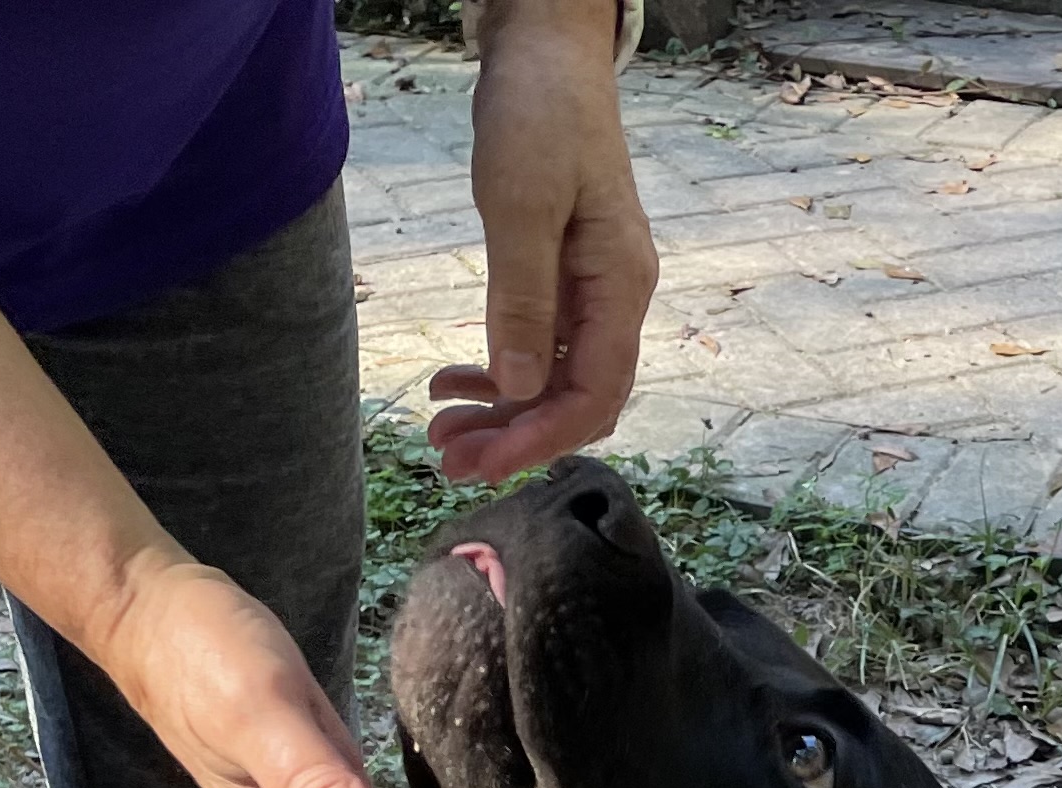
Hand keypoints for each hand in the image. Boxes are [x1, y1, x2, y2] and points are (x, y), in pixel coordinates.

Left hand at [431, 0, 657, 484]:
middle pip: (576, 401)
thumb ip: (522, 299)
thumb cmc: (539, 113)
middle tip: (446, 460)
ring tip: (441, 430)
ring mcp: (594, 293)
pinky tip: (455, 383)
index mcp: (620, 288)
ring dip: (501, 413)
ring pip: (554, 381)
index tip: (482, 462)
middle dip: (514, 438)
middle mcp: (616, 301)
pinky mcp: (567, 280)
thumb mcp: (519, 203)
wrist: (548, 53)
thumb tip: (518, 386)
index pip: (592, 396)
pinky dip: (500, 373)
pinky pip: (540, 349)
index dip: (538, 439)